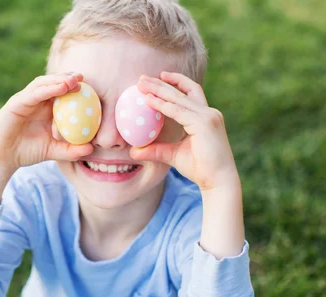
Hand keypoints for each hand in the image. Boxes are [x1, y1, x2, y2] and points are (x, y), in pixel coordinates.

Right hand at [0, 72, 93, 172]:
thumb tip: (92, 148)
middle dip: (68, 78)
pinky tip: (61, 87)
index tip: (92, 87)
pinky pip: (34, 93)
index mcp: (45, 108)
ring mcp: (26, 100)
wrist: (2, 158)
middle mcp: (36, 101)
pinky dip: (48, 88)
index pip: (61, 92)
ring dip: (59, 79)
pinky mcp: (16, 103)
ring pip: (43, 84)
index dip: (75, 87)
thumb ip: (72, 150)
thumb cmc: (27, 152)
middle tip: (83, 77)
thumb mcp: (54, 151)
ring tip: (74, 79)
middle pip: (53, 83)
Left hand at [132, 72, 238, 190]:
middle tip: (142, 78)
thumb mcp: (172, 155)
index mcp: (205, 116)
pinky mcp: (204, 123)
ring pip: (179, 98)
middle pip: (182, 90)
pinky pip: (178, 111)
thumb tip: (133, 151)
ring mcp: (208, 116)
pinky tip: (148, 100)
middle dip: (161, 82)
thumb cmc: (199, 168)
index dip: (174, 83)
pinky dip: (162, 105)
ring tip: (141, 84)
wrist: (218, 181)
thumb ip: (155, 149)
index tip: (157, 77)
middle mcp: (209, 113)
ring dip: (158, 89)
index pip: (189, 93)